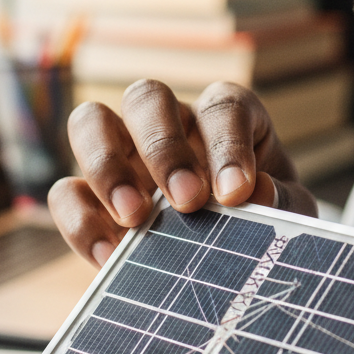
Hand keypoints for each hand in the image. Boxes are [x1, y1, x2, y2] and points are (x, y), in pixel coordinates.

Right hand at [48, 79, 316, 266]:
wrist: (231, 255)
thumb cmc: (265, 214)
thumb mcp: (288, 211)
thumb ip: (281, 202)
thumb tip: (257, 194)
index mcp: (224, 116)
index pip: (221, 106)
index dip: (228, 144)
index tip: (237, 194)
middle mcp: (169, 123)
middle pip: (146, 96)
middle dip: (163, 146)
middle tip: (187, 200)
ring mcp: (123, 154)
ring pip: (90, 121)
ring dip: (107, 165)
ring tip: (136, 218)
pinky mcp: (90, 196)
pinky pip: (65, 192)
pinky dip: (81, 222)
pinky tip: (111, 258)